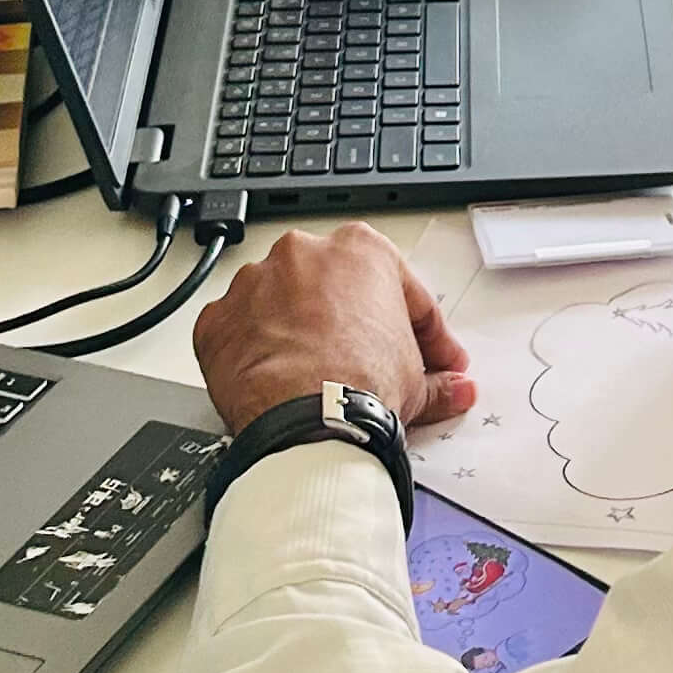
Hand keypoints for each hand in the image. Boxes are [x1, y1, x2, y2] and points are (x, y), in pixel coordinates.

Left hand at [194, 225, 477, 438]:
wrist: (308, 422)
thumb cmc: (361, 385)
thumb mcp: (418, 380)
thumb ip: (437, 378)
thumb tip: (454, 389)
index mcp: (361, 251)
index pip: (400, 290)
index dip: (421, 333)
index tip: (428, 359)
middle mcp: (303, 254)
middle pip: (332, 288)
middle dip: (349, 323)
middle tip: (367, 364)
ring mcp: (254, 283)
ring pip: (278, 303)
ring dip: (294, 332)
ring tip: (314, 376)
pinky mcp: (217, 320)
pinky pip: (237, 331)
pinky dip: (252, 351)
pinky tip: (272, 379)